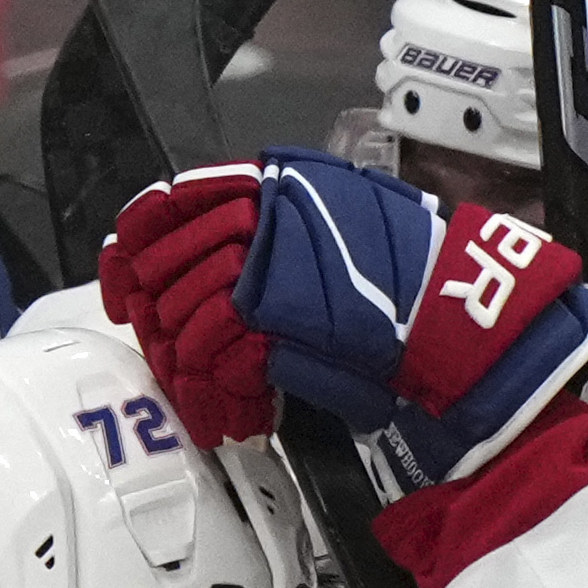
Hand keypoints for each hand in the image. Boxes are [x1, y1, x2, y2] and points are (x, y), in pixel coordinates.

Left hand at [115, 149, 587, 480]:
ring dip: (184, 354)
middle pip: (168, 255)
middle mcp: (270, 208)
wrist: (462, 318)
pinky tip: (222, 406)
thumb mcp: (342, 235)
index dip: (139, 239)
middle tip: (156, 340)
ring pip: (183, 305)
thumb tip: (218, 262)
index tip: (124, 274)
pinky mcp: (270, 307)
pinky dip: (208, 384)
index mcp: (286, 180)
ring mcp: (267, 254)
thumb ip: (282, 236)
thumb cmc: (416, 285)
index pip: (179, 197)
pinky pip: (209, 346)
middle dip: (155, 306)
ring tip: (200, 385)